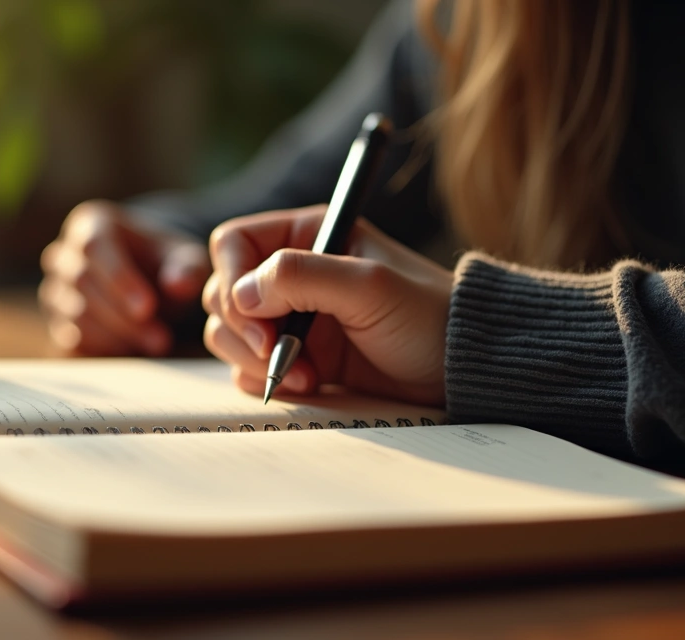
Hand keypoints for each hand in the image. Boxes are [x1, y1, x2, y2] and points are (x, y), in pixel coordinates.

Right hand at [40, 200, 209, 355]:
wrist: (149, 284)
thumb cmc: (166, 264)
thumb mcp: (185, 260)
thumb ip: (186, 268)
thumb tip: (178, 284)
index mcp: (91, 223)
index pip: (94, 247)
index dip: (119, 279)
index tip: (148, 307)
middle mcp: (64, 254)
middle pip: (82, 283)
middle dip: (122, 315)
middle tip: (161, 338)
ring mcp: (55, 290)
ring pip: (74, 315)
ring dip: (116, 336)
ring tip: (156, 344)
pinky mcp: (57, 322)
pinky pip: (70, 340)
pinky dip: (103, 351)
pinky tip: (135, 352)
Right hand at [203, 206, 452, 405]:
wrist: (461, 369)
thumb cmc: (427, 317)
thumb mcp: (369, 287)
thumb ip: (302, 277)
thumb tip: (240, 293)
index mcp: (308, 235)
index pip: (232, 244)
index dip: (232, 278)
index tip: (256, 315)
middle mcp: (292, 273)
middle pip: (223, 293)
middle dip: (243, 329)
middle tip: (278, 353)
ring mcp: (291, 318)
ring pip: (230, 334)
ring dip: (255, 359)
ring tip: (305, 375)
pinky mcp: (297, 357)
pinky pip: (250, 368)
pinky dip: (266, 379)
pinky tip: (310, 385)